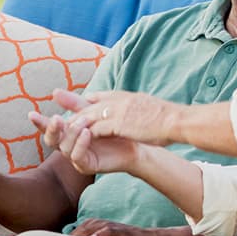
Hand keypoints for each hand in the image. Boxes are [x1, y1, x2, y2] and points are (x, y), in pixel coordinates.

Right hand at [27, 106, 141, 176]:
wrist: (133, 140)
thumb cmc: (112, 127)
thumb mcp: (92, 111)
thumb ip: (73, 103)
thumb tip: (54, 92)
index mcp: (67, 133)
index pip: (49, 128)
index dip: (40, 122)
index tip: (32, 114)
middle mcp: (68, 146)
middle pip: (51, 140)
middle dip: (51, 129)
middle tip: (56, 119)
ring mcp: (76, 157)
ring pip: (64, 147)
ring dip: (72, 133)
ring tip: (83, 122)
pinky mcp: (86, 166)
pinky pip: (77, 156)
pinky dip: (80, 144)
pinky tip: (87, 133)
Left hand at [50, 89, 185, 146]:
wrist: (177, 121)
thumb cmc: (168, 119)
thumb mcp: (150, 108)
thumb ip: (139, 107)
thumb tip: (139, 109)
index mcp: (128, 98)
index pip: (104, 96)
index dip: (90, 100)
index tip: (80, 100)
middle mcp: (120, 102)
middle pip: (91, 105)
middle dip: (74, 108)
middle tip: (59, 113)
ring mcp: (119, 112)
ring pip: (91, 116)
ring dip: (78, 123)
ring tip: (65, 130)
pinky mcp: (119, 125)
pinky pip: (98, 128)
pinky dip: (88, 133)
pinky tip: (80, 139)